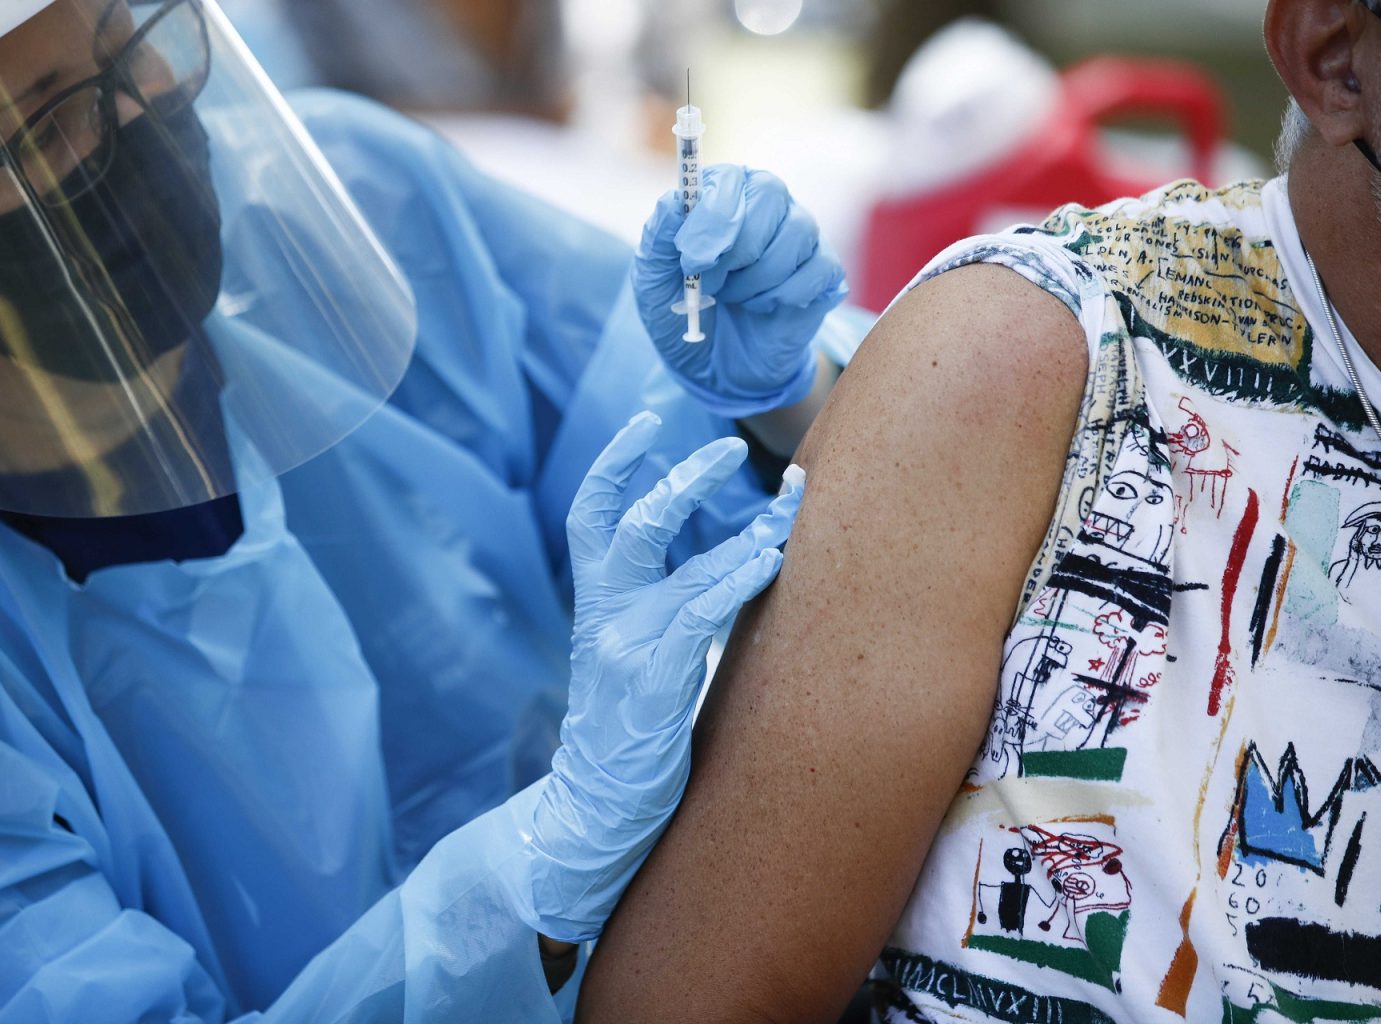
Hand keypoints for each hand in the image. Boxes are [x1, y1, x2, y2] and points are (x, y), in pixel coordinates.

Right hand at [525, 411, 803, 942]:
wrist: (597, 807)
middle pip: (635, 525)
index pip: (590, 516)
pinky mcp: (656, 680)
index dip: (614, 465)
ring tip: (789, 504)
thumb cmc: (628, 735)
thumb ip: (659, 611)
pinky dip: (736, 578)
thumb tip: (720, 565)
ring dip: (744, 531)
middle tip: (731, 447)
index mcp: (596, 607)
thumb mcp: (632, 661)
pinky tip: (769, 558)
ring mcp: (628, 647)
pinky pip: (699, 612)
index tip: (646, 421)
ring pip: (684, 567)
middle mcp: (606, 617)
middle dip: (684, 479)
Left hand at [634, 165, 847, 419]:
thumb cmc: (683, 312)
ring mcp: (800, 234)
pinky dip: (783, 297)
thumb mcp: (653, 279)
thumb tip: (674, 202)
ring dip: (756, 278)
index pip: (729, 179)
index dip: (712, 217)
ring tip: (734, 297)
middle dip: (736, 247)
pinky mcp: (824, 270)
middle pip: (770, 192)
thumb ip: (658, 236)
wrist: (714, 366)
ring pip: (796, 232)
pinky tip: (763, 307)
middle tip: (712, 284)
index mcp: (723, 193)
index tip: (692, 259)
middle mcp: (767, 203)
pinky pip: (818, 269)